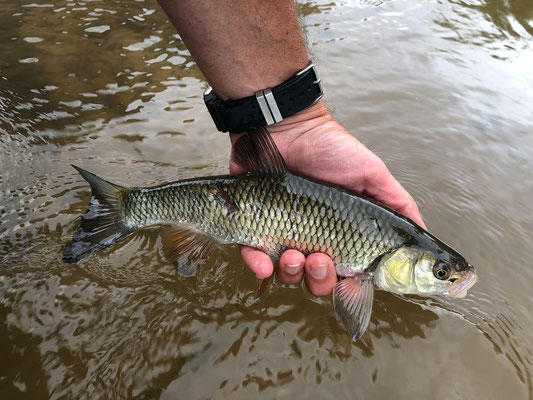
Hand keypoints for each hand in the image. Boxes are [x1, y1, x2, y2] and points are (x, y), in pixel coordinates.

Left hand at [230, 101, 425, 295]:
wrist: (286, 127)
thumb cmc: (332, 149)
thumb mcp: (373, 174)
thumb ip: (397, 204)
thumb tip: (423, 235)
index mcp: (341, 234)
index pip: (348, 273)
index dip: (348, 284)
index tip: (349, 280)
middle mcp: (313, 239)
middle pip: (318, 281)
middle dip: (320, 278)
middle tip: (319, 258)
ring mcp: (283, 235)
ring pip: (288, 275)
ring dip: (292, 272)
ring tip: (293, 252)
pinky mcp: (254, 228)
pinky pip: (254, 259)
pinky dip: (258, 265)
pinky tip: (264, 262)